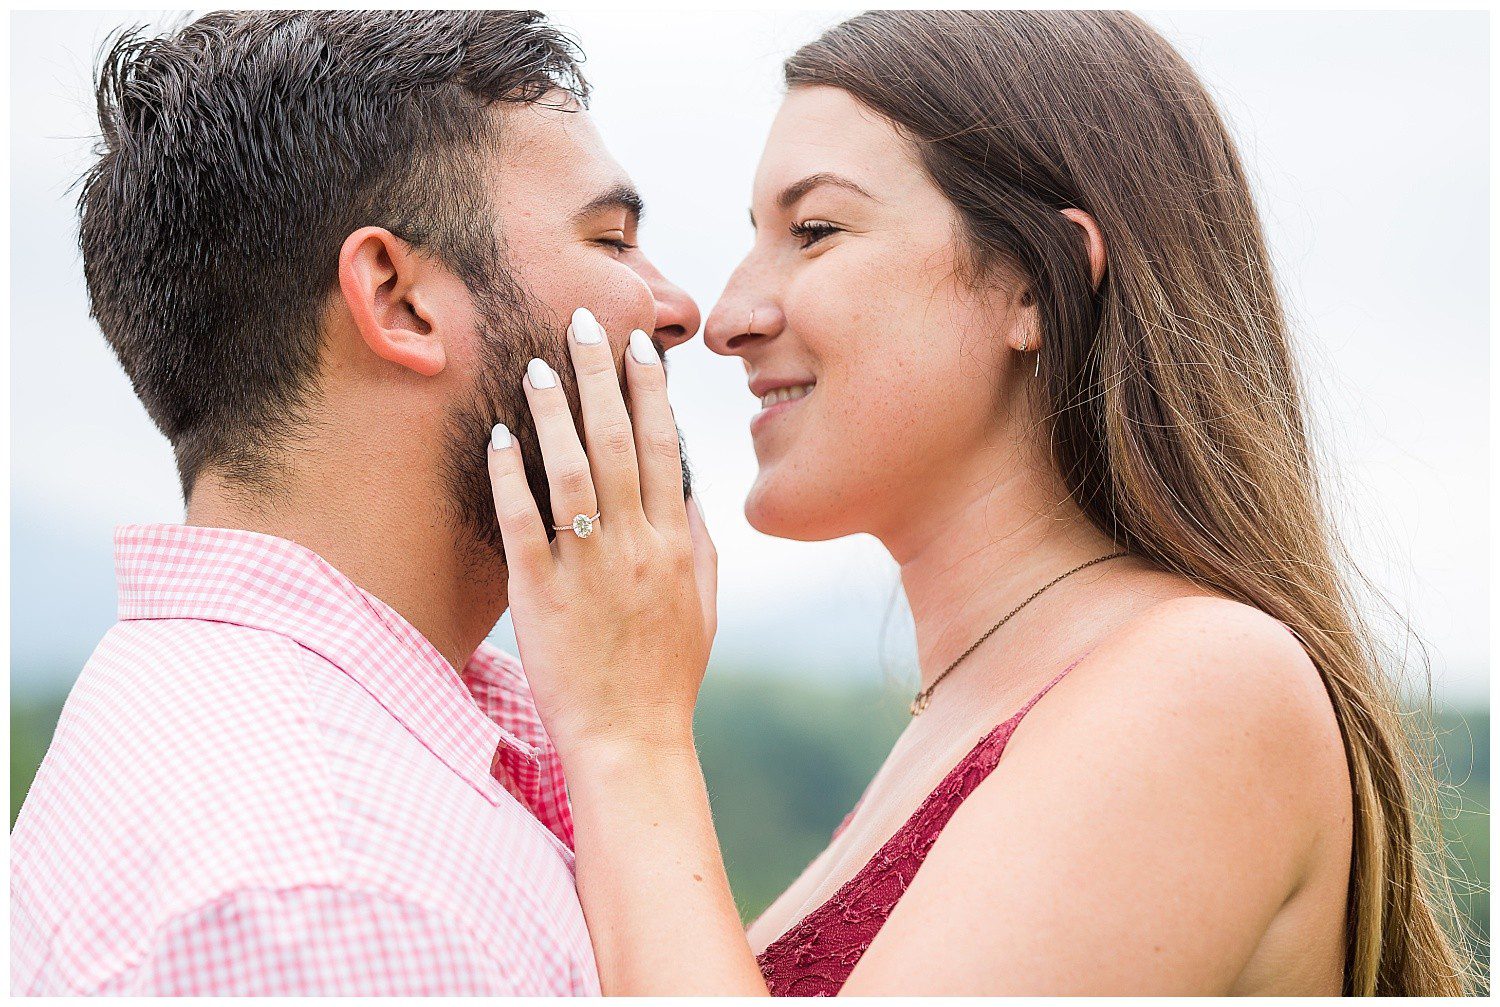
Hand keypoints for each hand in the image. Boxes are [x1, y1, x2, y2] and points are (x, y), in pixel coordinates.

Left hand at [486, 308, 716, 756]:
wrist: (632, 742)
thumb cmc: (668, 675)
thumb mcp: (704, 605)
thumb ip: (697, 540)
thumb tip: (688, 483)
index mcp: (676, 544)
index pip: (666, 449)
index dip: (651, 392)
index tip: (639, 345)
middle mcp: (636, 547)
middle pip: (620, 444)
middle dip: (601, 377)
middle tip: (584, 322)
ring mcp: (589, 569)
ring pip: (573, 473)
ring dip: (555, 413)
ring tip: (537, 365)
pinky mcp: (541, 595)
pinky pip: (524, 524)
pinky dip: (510, 476)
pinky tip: (498, 436)